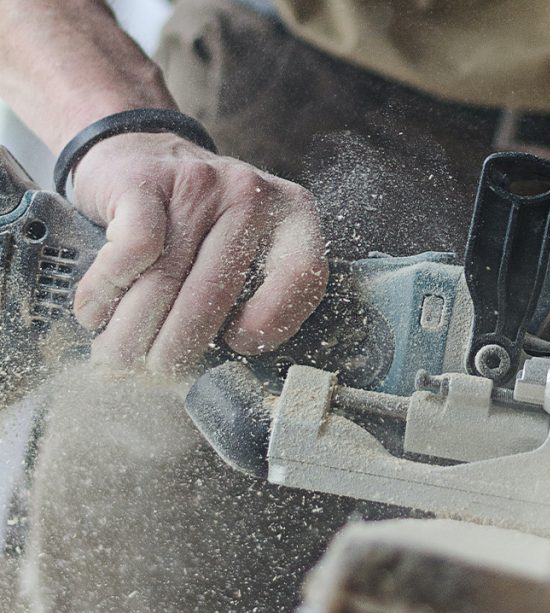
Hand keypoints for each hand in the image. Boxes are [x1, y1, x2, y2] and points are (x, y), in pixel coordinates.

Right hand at [71, 132, 327, 372]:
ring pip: (167, 279)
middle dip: (178, 346)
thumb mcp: (245, 246)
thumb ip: (251, 291)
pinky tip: (96, 312)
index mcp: (293, 216)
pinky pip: (132, 252)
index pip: (304, 276)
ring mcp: (199, 184)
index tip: (236, 344)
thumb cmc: (198, 221)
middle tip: (155, 374)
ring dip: (134, 330)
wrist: (142, 150)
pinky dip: (108, 290)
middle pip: (217, 292)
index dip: (273, 323)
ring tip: (118, 358)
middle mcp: (252, 196)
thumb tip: (224, 365)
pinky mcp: (145, 181)